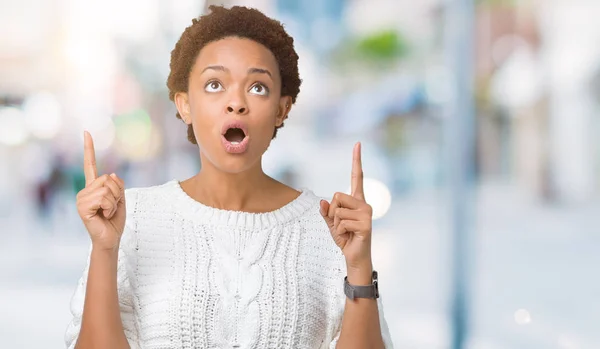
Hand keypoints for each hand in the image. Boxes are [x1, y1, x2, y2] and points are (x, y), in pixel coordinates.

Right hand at [76, 131, 125, 250]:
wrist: (110, 238)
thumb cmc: (114, 220)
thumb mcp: (121, 198)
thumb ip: (118, 185)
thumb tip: (112, 175)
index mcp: (93, 186)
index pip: (90, 164)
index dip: (89, 148)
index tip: (87, 132)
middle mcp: (85, 190)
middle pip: (108, 178)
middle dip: (117, 193)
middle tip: (112, 207)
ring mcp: (82, 198)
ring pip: (107, 188)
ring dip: (114, 202)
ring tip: (107, 212)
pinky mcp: (82, 206)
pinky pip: (104, 198)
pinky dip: (110, 207)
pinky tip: (103, 216)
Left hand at [320, 142, 372, 271]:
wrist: (355, 257)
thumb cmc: (345, 238)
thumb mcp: (332, 223)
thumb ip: (327, 212)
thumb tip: (322, 202)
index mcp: (357, 200)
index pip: (356, 177)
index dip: (356, 160)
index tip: (358, 143)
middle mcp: (364, 203)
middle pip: (337, 195)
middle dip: (332, 212)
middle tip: (340, 225)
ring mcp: (367, 213)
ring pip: (337, 210)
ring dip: (336, 224)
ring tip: (346, 232)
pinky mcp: (366, 224)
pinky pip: (341, 222)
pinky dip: (340, 231)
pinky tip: (349, 236)